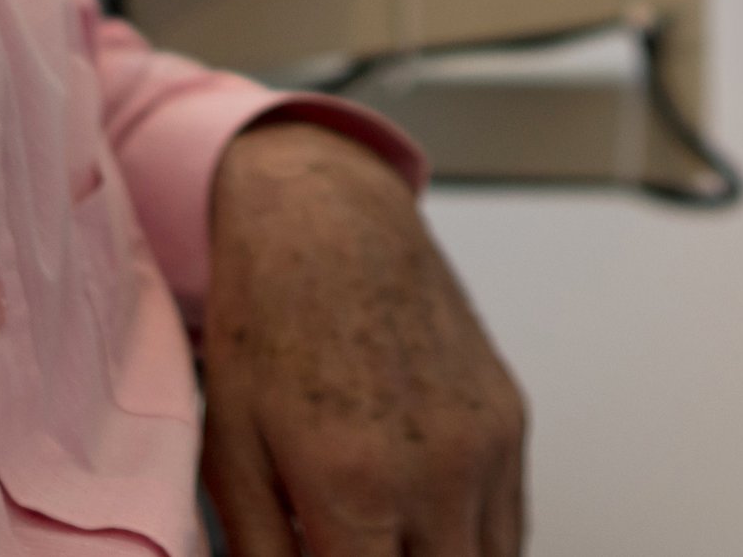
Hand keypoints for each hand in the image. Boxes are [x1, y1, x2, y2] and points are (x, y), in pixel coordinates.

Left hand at [201, 118, 526, 556]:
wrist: (327, 219)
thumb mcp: (231, 449)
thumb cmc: (269, 320)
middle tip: (351, 551)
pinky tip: (425, 533)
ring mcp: (486, 444)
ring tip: (390, 543)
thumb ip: (259, 550)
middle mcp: (437, 471)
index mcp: (356, 485)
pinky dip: (476, 545)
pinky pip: (511, 522)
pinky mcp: (510, 418)